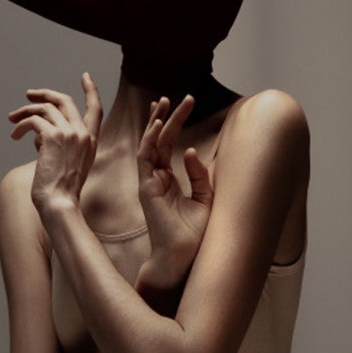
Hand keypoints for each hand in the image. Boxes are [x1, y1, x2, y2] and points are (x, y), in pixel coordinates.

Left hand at [8, 73, 101, 219]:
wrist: (59, 202)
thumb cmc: (61, 190)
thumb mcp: (69, 164)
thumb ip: (60, 145)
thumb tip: (38, 134)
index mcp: (91, 141)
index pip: (96, 109)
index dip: (91, 91)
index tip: (86, 77)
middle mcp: (83, 134)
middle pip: (64, 100)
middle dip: (45, 94)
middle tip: (29, 95)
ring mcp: (70, 134)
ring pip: (45, 108)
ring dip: (25, 112)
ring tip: (12, 120)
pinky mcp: (53, 137)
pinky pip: (33, 121)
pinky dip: (21, 125)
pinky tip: (14, 135)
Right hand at [133, 94, 214, 296]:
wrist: (183, 256)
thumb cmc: (194, 234)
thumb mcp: (205, 198)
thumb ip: (199, 176)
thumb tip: (190, 151)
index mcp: (168, 180)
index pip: (169, 145)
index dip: (177, 123)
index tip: (188, 102)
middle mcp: (156, 178)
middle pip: (159, 140)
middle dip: (167, 116)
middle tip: (177, 96)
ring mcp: (149, 182)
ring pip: (150, 144)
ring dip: (157, 122)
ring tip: (164, 102)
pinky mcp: (146, 188)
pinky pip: (146, 158)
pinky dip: (151, 140)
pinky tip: (158, 124)